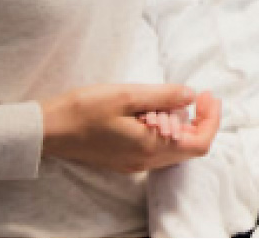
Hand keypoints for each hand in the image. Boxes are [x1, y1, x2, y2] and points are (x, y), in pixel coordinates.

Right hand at [41, 83, 220, 172]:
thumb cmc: (83, 110)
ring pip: (174, 150)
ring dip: (182, 126)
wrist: (47, 130)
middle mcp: (145, 161)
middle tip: (197, 95)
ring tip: (171, 101)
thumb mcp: (126, 95)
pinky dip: (165, 131)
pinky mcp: (124, 160)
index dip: (211, 119)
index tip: (208, 95)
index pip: (199, 143)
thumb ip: (163, 96)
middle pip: (189, 148)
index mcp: (150, 147)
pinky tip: (153, 112)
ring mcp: (134, 163)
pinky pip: (157, 149)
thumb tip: (191, 95)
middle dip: (200, 121)